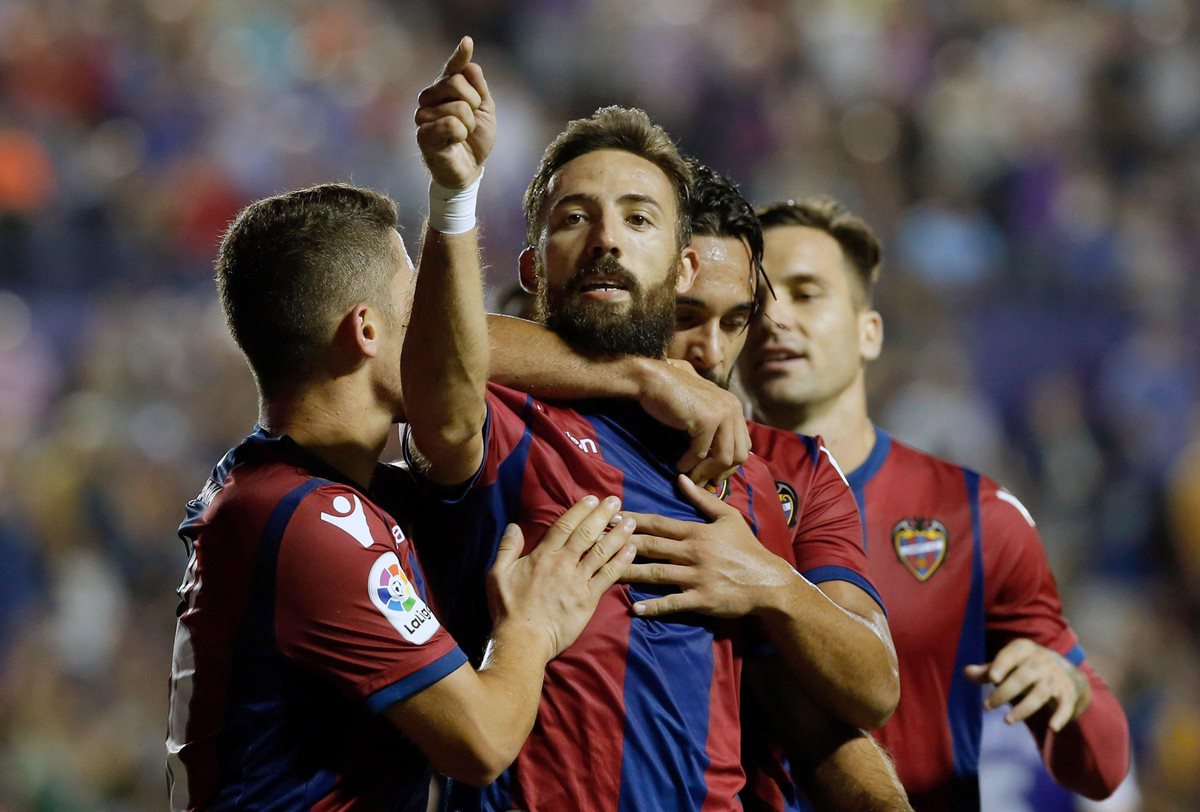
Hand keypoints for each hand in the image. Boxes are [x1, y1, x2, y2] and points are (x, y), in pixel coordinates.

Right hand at [415, 36, 495, 188]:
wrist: (470, 169)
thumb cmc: (475, 140)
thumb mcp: (484, 111)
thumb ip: (478, 87)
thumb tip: (470, 62)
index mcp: (444, 91)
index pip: (453, 69)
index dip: (460, 56)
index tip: (468, 43)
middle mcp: (429, 99)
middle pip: (456, 82)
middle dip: (474, 104)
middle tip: (471, 122)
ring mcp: (423, 116)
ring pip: (457, 106)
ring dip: (468, 124)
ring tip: (462, 135)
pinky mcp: (423, 134)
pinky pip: (450, 123)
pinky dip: (461, 134)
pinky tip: (454, 142)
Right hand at [486, 496, 635, 659]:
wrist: (524, 639)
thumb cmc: (508, 608)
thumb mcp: (497, 574)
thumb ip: (507, 548)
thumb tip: (514, 526)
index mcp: (543, 555)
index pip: (565, 525)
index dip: (580, 510)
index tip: (592, 498)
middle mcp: (564, 563)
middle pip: (587, 533)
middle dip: (603, 515)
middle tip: (616, 501)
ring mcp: (579, 580)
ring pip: (602, 551)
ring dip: (618, 534)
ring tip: (631, 520)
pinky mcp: (589, 598)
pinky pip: (609, 576)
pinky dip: (621, 561)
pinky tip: (632, 550)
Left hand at [623, 475, 792, 618]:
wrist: (768, 582)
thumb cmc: (747, 548)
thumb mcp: (728, 517)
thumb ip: (702, 499)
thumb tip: (680, 478)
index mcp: (697, 532)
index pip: (659, 523)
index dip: (633, 520)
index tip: (610, 516)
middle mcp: (693, 552)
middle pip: (651, 546)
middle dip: (623, 542)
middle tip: (598, 540)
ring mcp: (696, 577)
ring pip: (657, 573)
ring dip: (631, 572)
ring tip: (606, 571)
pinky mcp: (701, 600)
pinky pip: (673, 603)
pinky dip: (653, 606)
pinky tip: (634, 608)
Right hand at [637, 359, 749, 485]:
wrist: (653, 380)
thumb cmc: (671, 397)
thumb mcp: (700, 413)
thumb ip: (713, 431)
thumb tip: (717, 465)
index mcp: (734, 407)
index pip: (744, 446)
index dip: (729, 465)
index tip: (712, 476)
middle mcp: (733, 408)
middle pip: (740, 455)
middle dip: (720, 473)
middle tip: (702, 481)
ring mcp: (722, 413)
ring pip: (724, 458)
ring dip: (705, 472)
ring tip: (690, 477)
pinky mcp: (707, 420)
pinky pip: (701, 453)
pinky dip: (689, 464)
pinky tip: (679, 465)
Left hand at [964, 639, 1090, 731]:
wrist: (1065, 671)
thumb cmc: (1024, 667)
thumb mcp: (1007, 664)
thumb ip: (987, 671)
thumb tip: (966, 673)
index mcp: (1024, 649)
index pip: (1011, 654)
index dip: (1002, 665)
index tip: (992, 678)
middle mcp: (1042, 661)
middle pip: (1023, 677)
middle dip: (1004, 693)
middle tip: (986, 706)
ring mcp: (1056, 677)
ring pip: (1040, 693)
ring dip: (1024, 709)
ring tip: (1007, 721)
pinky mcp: (1067, 693)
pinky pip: (1065, 705)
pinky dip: (1061, 716)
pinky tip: (1053, 728)